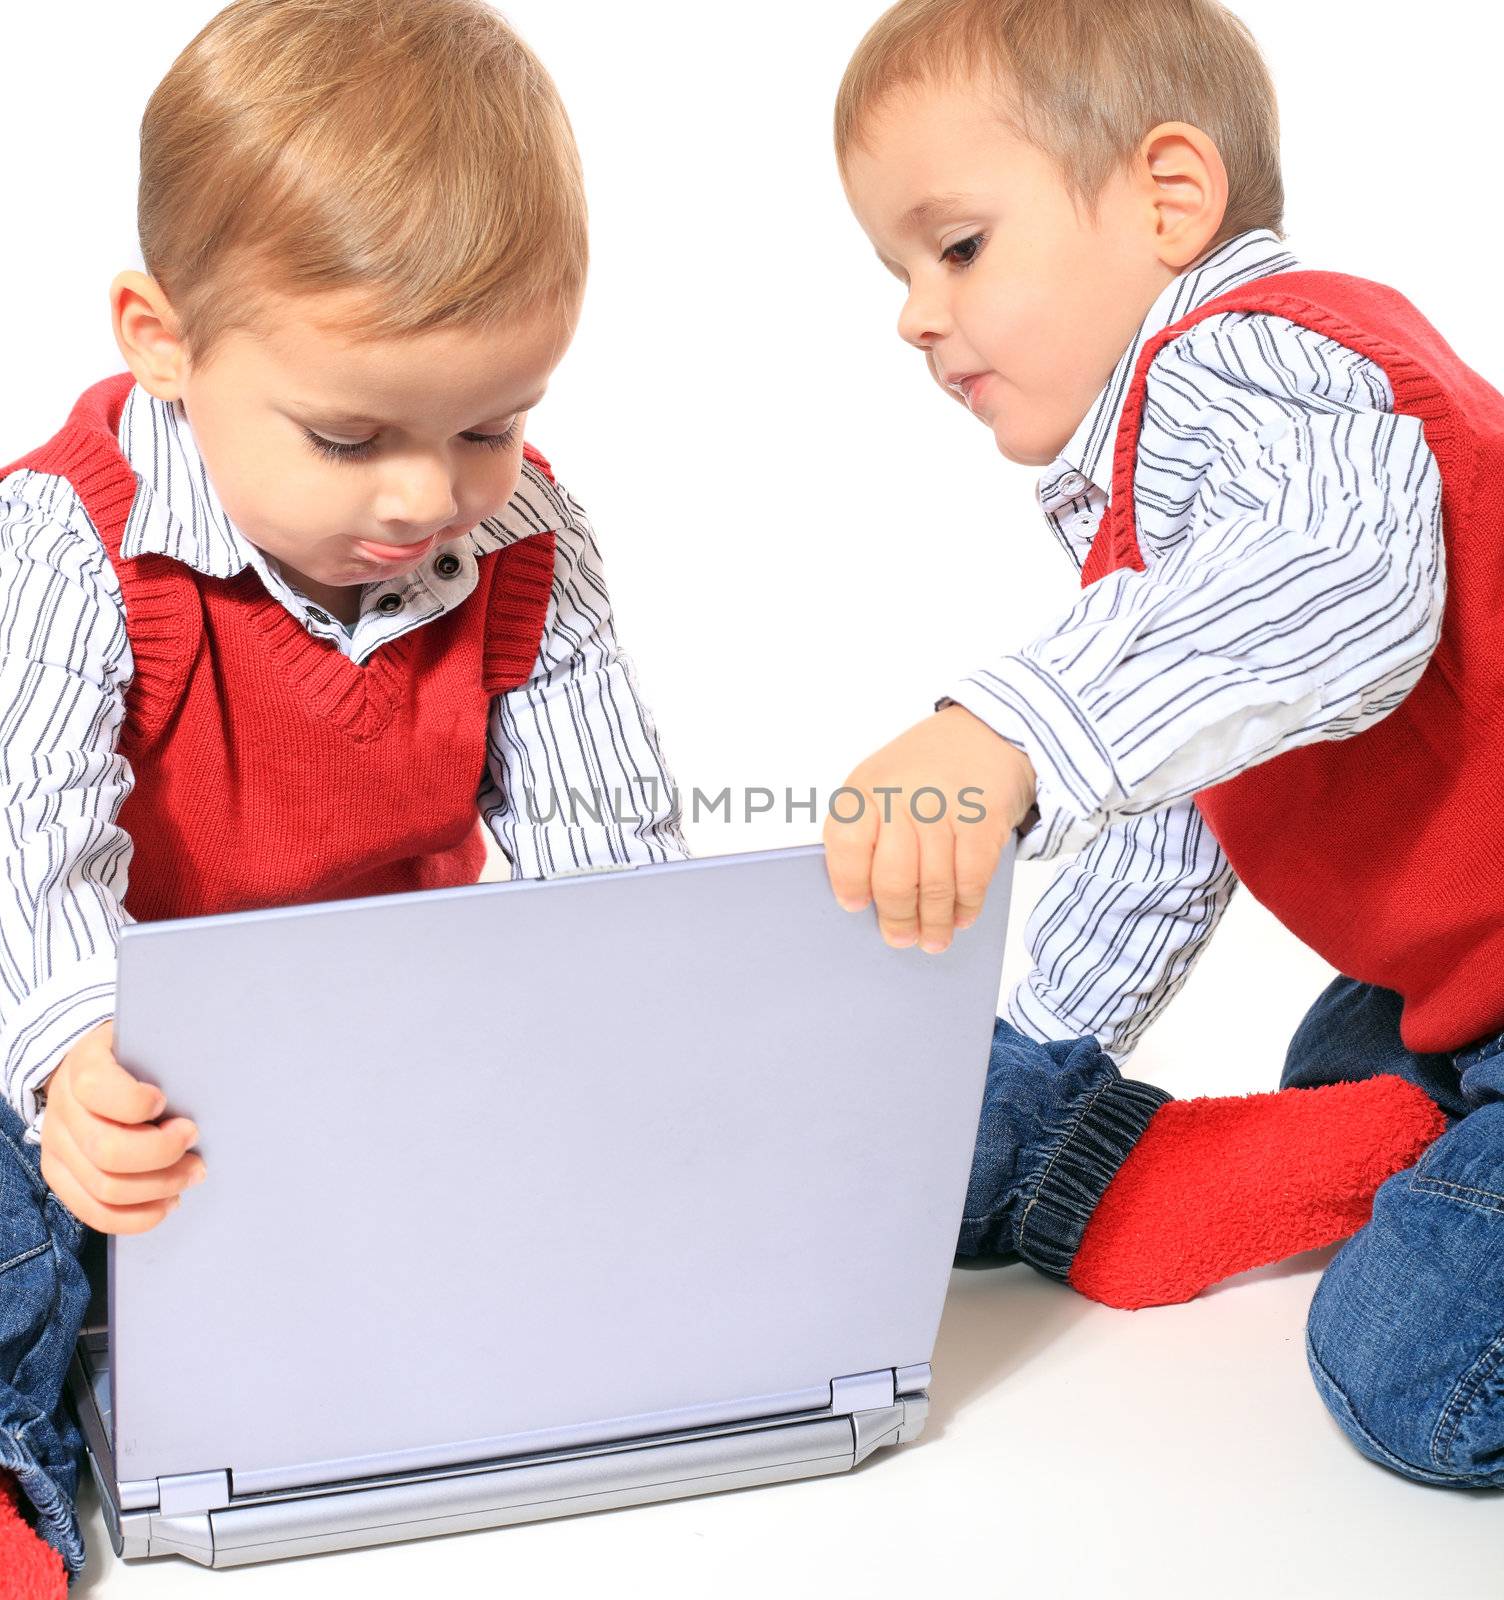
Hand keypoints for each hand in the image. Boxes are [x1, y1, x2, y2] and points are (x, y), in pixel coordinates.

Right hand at [38, 1021, 204, 1233]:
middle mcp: (62, 1109)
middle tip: (194, 1141)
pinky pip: (96, 1213)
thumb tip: (209, 1081)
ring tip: (192, 1173)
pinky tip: (168, 1201)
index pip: (97, 1088)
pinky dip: (138, 1216)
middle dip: (162, 1153)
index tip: (165, 1101)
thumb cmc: (136, 1056)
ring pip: (106, 1188)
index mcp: (83, 1064)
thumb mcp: (148, 1041)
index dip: (136, 1102)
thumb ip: (168, 1057)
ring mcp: (57, 1147)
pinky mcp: (60, 1177)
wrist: (88, 1068)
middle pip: (107, 1150)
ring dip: (160, 1187)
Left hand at [822, 704, 1035, 952]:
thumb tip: (865, 897)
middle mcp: (902, 797)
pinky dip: (967, 905)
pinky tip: (962, 917)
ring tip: (933, 939)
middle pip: (892, 878)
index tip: (855, 906)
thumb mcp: (881, 783)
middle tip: (900, 939)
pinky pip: (972, 878)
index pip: (846, 846)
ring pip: (934, 885)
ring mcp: (944, 808)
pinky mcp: (983, 820)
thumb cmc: (926, 768)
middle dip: (897, 918)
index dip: (849, 882)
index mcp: (866, 788)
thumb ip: (868, 830)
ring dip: (935, 922)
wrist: (990, 731)